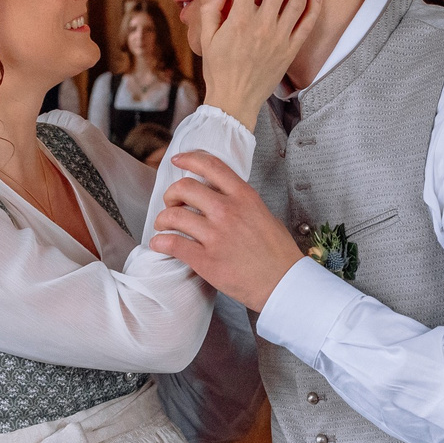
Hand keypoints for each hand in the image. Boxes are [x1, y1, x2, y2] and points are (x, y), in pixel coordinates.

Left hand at [151, 149, 304, 310]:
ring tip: (163, 225)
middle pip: (185, 187)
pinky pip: (172, 243)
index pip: (211, 166)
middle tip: (171, 203)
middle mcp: (228, 211)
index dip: (189, 159)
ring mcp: (215, 236)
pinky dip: (160, 242)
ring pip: (173, 215)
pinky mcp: (205, 260)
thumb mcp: (267, 216)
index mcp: (244, 197)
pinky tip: (160, 243)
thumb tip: (226, 200)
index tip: (177, 160)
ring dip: (162, 219)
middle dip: (171, 194)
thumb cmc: (279, 254)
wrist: (283, 284)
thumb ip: (243, 204)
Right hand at [192, 0, 317, 125]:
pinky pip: (306, 26)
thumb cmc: (218, 68)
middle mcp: (262, 25)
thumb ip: (213, 9)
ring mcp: (279, 37)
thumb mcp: (207, 38)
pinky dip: (314, 8)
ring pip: (296, 1)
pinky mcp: (290, 50)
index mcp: (239, 19)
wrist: (235, 99)